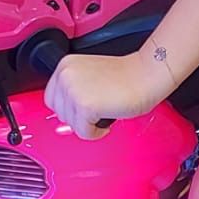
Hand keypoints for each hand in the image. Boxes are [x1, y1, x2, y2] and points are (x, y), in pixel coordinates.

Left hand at [44, 51, 167, 140]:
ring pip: (71, 125)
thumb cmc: (126, 76)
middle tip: (98, 109)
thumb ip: (74, 92)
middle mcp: (65, 76)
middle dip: (79, 117)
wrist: (146, 75)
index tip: (84, 107)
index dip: (70, 108)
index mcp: (65, 65)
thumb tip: (64, 120)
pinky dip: (97, 132)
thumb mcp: (89, 76)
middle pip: (60, 114)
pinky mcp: (85, 106)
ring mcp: (73, 91)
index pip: (52, 98)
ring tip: (105, 111)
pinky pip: (84, 132)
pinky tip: (108, 118)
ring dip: (89, 124)